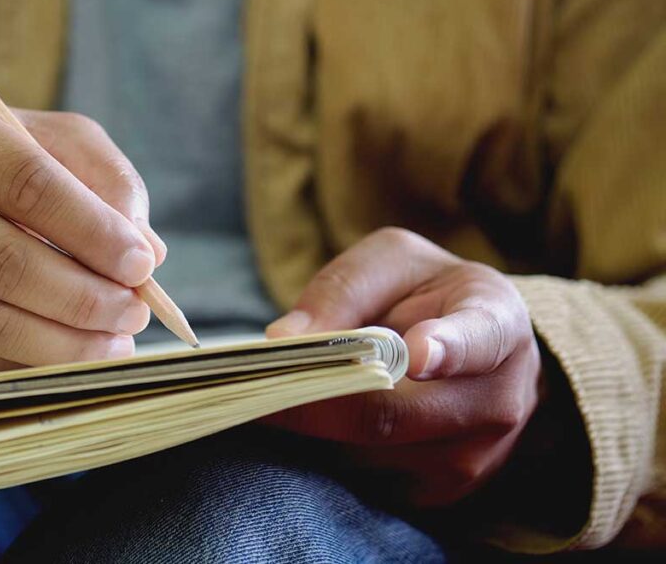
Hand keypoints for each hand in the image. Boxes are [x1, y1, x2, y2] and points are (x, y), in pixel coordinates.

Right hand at [0, 92, 165, 376]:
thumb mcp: (54, 143)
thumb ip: (106, 181)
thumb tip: (146, 252)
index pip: (26, 183)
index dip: (92, 230)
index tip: (140, 265)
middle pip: (1, 261)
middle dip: (83, 297)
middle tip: (135, 313)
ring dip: (65, 343)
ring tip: (115, 342)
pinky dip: (31, 363)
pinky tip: (70, 354)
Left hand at [264, 227, 540, 504]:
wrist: (472, 344)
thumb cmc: (426, 292)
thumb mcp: (388, 262)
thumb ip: (342, 290)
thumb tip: (283, 340)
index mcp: (496, 321)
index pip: (476, 340)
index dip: (447, 348)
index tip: (417, 352)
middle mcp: (499, 396)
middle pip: (395, 415)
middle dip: (316, 400)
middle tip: (255, 386)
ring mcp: (477, 454)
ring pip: (371, 455)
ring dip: (321, 428)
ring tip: (293, 392)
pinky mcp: (446, 490)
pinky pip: (371, 481)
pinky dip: (334, 452)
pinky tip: (325, 420)